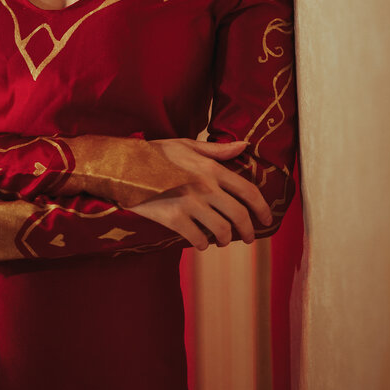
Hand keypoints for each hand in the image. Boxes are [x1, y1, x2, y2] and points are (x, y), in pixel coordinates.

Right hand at [130, 138, 272, 250]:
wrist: (122, 166)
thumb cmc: (154, 153)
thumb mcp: (186, 144)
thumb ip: (217, 149)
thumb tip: (244, 146)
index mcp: (211, 168)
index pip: (248, 191)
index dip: (262, 208)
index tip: (267, 219)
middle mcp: (204, 186)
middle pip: (239, 216)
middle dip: (248, 231)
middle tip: (248, 238)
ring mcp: (189, 204)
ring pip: (221, 231)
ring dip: (225, 240)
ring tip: (222, 240)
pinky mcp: (173, 218)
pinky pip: (197, 239)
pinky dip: (202, 244)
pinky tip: (200, 243)